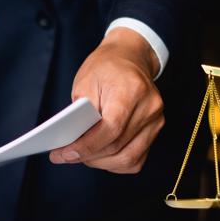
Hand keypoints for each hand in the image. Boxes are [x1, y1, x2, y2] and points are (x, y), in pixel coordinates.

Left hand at [49, 27, 164, 173]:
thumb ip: (80, 113)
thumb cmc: (105, 68)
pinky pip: (136, 158)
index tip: (63, 154)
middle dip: (87, 156)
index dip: (86, 146)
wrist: (129, 58)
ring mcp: (156, 120)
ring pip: (128, 158)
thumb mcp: (84, 82)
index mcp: (131, 90)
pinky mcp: (155, 129)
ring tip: (81, 157)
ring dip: (101, 162)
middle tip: (65, 156)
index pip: (110, 129)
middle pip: (117, 146)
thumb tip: (72, 143)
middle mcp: (149, 107)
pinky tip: (99, 156)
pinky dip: (115, 162)